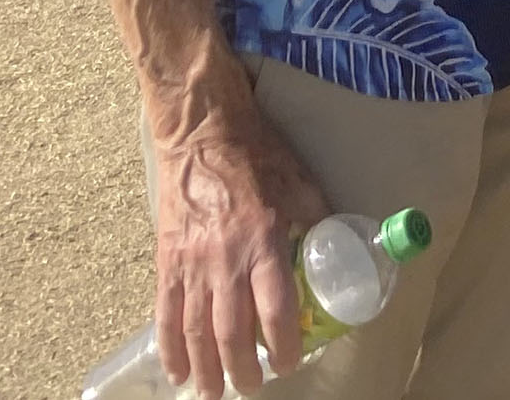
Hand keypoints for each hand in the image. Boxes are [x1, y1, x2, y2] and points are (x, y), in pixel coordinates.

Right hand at [152, 96, 330, 397]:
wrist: (203, 135)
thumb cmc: (259, 157)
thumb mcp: (302, 185)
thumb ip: (319, 222)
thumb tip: (344, 248)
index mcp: (264, 242)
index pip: (275, 309)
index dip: (283, 343)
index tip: (290, 361)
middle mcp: (225, 261)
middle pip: (232, 331)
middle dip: (243, 367)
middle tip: (253, 386)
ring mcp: (192, 264)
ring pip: (195, 331)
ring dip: (205, 368)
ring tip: (215, 392)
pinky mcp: (167, 261)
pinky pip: (165, 314)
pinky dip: (169, 347)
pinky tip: (177, 370)